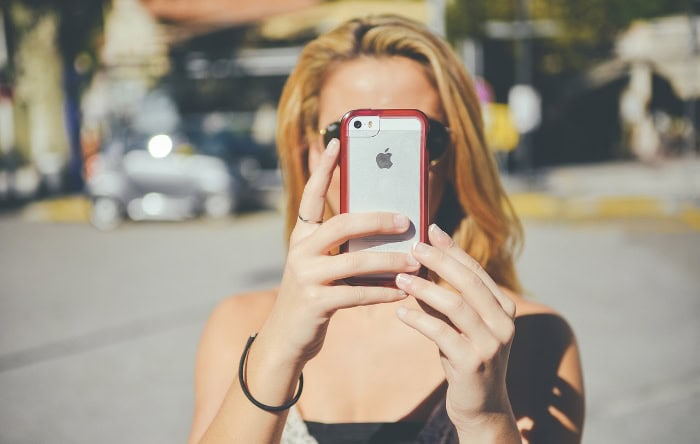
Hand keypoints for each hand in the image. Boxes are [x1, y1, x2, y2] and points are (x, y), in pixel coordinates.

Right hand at [261, 139, 418, 364]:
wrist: (287, 338)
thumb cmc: (314, 295)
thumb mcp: (322, 265)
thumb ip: (344, 247)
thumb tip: (388, 230)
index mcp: (302, 236)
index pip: (312, 195)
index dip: (323, 169)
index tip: (336, 142)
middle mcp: (300, 250)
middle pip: (342, 224)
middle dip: (377, 220)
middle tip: (406, 220)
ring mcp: (305, 276)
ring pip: (356, 260)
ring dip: (390, 261)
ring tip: (415, 260)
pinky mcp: (316, 302)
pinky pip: (358, 294)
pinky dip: (384, 292)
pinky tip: (402, 290)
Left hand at [395, 224, 518, 434]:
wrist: (481, 406)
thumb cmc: (466, 358)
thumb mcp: (458, 325)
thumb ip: (444, 298)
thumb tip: (417, 267)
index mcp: (504, 308)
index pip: (477, 270)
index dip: (453, 249)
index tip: (431, 229)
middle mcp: (504, 323)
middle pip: (469, 282)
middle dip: (440, 261)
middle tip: (413, 247)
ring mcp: (491, 343)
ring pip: (456, 305)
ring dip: (425, 289)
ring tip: (400, 279)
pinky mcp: (473, 363)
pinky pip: (441, 333)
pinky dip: (419, 320)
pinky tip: (400, 313)